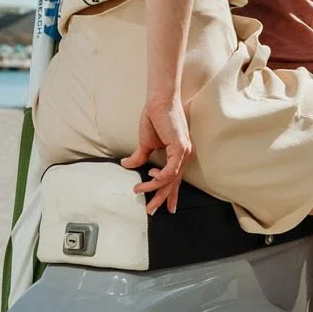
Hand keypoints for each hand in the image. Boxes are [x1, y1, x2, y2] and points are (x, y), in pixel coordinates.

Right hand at [122, 92, 191, 214]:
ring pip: (170, 179)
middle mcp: (185, 156)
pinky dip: (159, 177)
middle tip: (151, 210)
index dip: (170, 194)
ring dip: (153, 188)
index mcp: (179, 155)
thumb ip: (140, 156)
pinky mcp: (180, 149)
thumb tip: (127, 165)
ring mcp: (184, 153)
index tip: (168, 208)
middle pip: (174, 183)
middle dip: (162, 199)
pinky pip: (170, 171)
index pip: (175, 179)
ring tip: (139, 190)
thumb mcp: (145, 143)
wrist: (158, 101)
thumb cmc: (155, 117)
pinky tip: (149, 177)